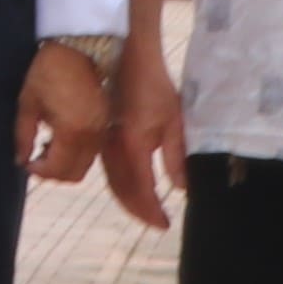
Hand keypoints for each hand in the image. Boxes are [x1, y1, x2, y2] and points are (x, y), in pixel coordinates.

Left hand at [15, 38, 113, 169]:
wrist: (79, 46)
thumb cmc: (50, 69)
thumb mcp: (28, 102)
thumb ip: (23, 135)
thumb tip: (21, 159)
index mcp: (72, 130)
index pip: (57, 169)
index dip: (39, 171)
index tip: (26, 163)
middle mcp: (92, 134)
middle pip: (74, 174)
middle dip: (53, 172)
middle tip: (36, 158)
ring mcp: (102, 129)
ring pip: (85, 165)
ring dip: (65, 163)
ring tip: (47, 145)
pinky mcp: (106, 122)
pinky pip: (92, 151)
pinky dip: (76, 153)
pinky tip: (61, 137)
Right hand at [82, 34, 178, 229]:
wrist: (125, 59)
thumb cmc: (153, 86)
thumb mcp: (173, 120)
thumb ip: (177, 156)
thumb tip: (182, 187)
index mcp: (133, 147)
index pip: (142, 191)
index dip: (153, 211)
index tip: (165, 224)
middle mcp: (113, 151)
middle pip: (123, 193)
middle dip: (140, 212)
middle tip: (158, 223)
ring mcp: (103, 145)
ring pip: (113, 184)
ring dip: (129, 202)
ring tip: (147, 211)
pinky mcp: (100, 139)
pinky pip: (109, 172)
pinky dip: (120, 188)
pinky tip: (132, 189)